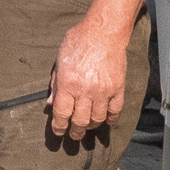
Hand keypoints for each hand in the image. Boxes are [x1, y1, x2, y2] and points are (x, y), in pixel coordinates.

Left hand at [49, 16, 128, 138]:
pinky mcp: (118, 89)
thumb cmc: (77, 43)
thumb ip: (55, 85)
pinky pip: (115, 111)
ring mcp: (103, 91)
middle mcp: (85, 90)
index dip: (59, 126)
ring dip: (91, 127)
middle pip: (80, 120)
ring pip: (98, 119)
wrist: (103, 34)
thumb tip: (51, 103)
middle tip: (73, 136)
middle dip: (75, 131)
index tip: (58, 132)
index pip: (62, 113)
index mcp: (68, 83)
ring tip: (87, 128)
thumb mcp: (59, 62)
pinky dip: (111, 119)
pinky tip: (106, 122)